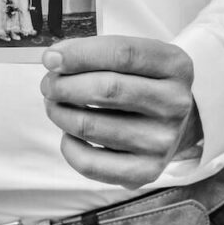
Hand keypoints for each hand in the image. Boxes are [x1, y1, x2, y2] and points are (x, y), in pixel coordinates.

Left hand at [40, 36, 202, 188]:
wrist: (173, 125)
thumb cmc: (140, 83)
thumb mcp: (134, 57)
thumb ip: (96, 52)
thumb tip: (53, 60)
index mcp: (175, 66)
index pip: (123, 54)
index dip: (80, 54)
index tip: (50, 59)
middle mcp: (175, 104)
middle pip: (106, 89)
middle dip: (64, 85)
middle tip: (48, 85)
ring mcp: (162, 141)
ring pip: (90, 125)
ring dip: (60, 112)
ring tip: (55, 105)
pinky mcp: (146, 171)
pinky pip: (89, 163)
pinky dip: (68, 146)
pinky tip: (70, 134)